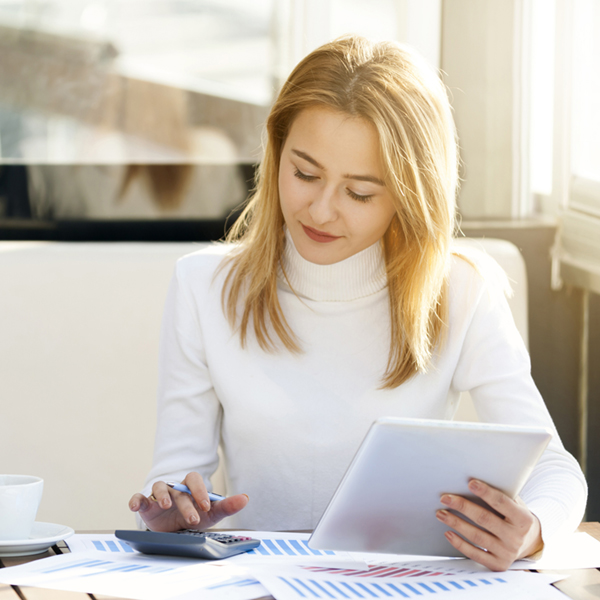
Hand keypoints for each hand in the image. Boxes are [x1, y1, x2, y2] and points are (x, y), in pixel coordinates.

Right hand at [128, 471, 248, 531]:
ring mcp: (160, 495)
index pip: (194, 480)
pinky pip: (139, 498)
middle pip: (179, 489)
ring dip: (162, 495)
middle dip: (186, 503)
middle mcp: (175, 487)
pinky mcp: (146, 505)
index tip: (206, 506)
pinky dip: (136, 500)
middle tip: (194, 518)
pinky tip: (135, 505)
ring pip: (159, 488)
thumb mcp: (211, 513)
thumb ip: (228, 506)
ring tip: (166, 505)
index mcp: (190, 486)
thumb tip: (245, 498)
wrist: (175, 528)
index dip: (200, 491)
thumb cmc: (194, 514)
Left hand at [435, 479, 542, 570]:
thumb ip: (501, 494)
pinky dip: (460, 544)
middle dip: (462, 506)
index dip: (486, 492)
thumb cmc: (514, 515)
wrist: (529, 542)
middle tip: (445, 498)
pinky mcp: (498, 564)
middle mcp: (516, 537)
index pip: (502, 503)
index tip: (470, 483)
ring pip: (477, 536)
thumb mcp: (515, 504)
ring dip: (456, 523)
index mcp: (523, 519)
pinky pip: (475, 554)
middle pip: (485, 519)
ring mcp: (507, 553)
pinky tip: (448, 533)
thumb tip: (473, 482)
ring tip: (441, 513)